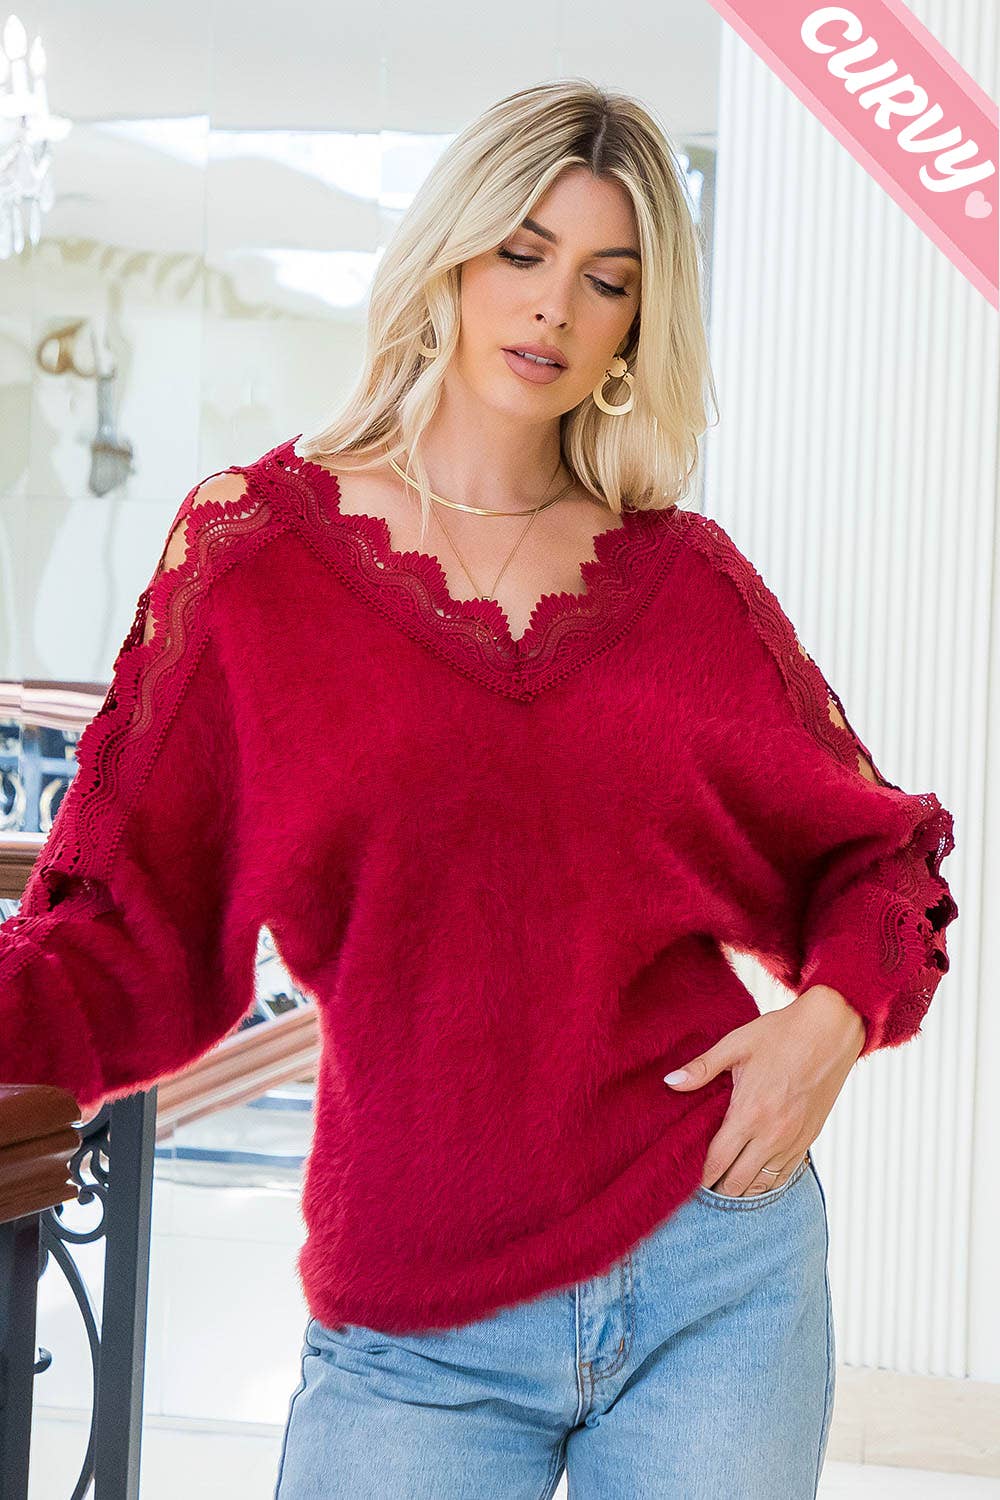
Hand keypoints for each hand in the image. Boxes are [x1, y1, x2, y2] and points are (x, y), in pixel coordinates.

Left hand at [663, 985, 865, 1196]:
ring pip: (763, 1185)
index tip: (688, 1179)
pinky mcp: (810, 1138)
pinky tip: (754, 1174)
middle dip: (718, 1187)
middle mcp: (772, 1134)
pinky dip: (767, 1181)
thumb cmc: (781, 1034)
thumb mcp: (736, 1044)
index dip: (700, 1176)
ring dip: (743, 1188)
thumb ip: (702, 1068)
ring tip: (726, 1182)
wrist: (831, 1030)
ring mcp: (794, 1140)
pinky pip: (786, 1175)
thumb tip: (670, 1082)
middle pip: (738, 1182)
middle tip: (704, 1183)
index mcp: (750, 1112)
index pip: (718, 1161)